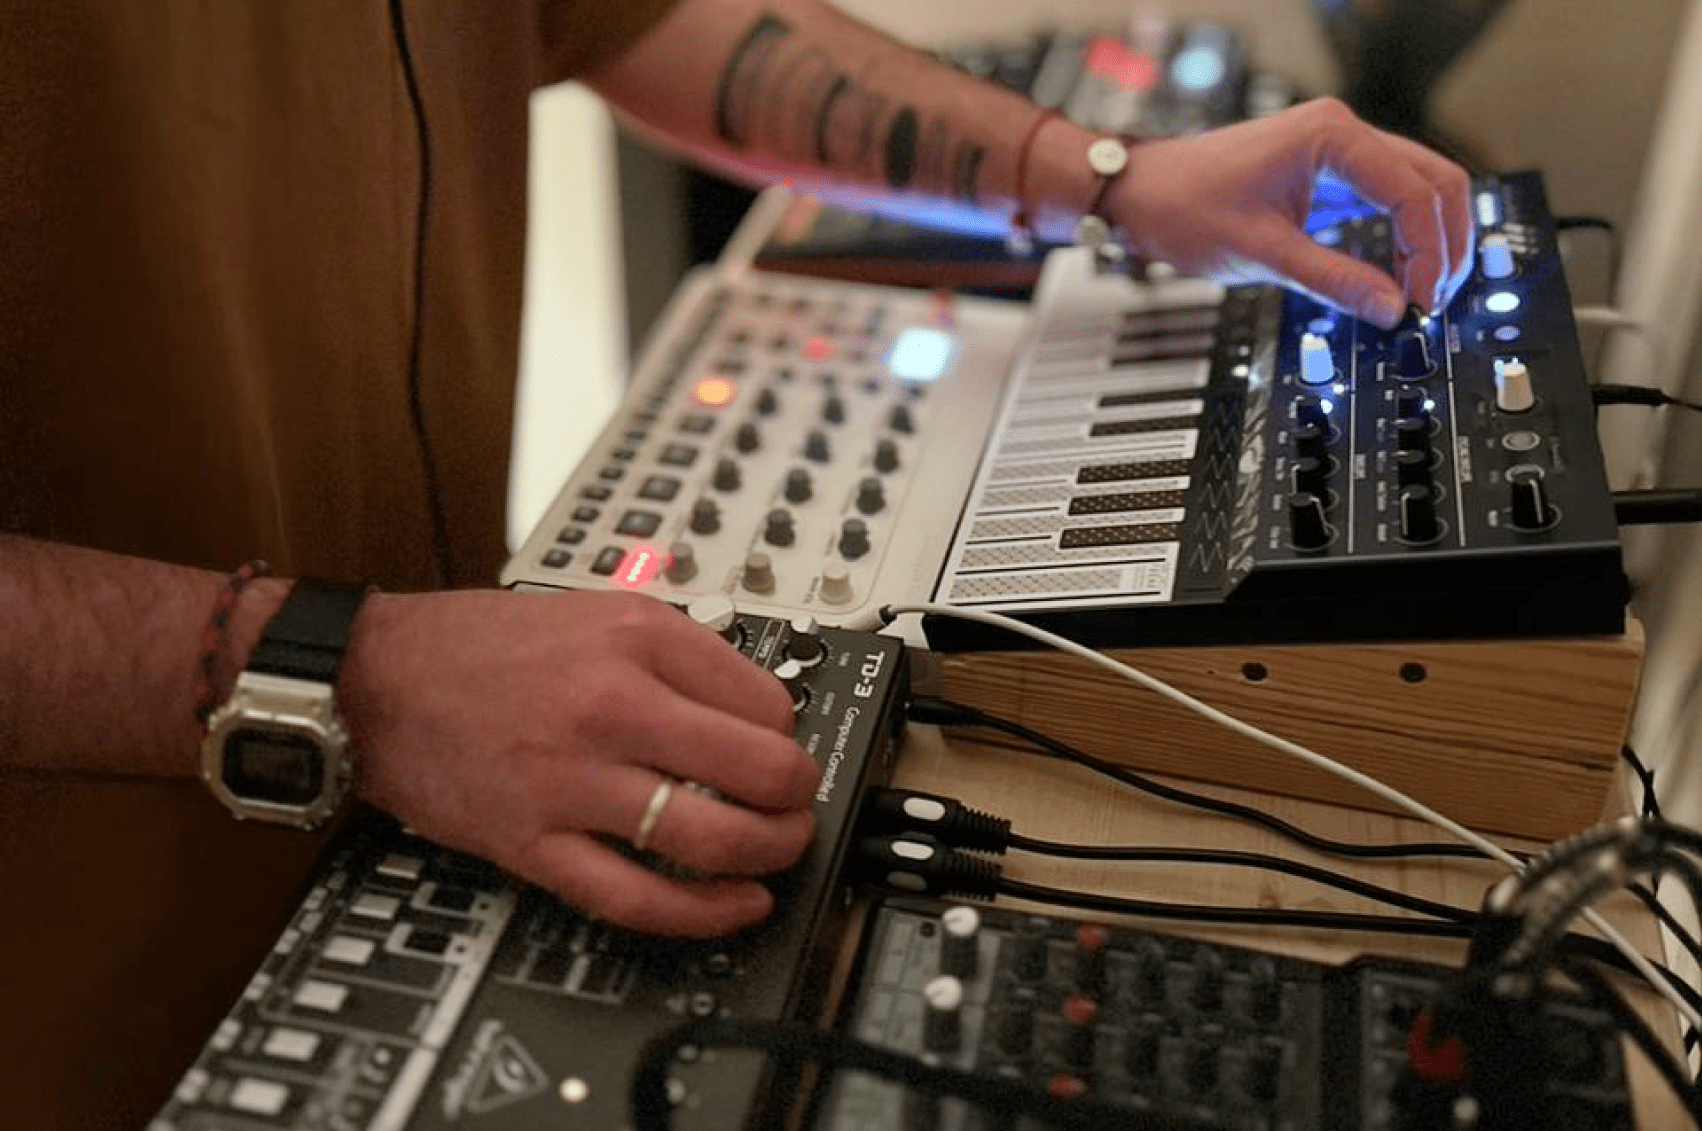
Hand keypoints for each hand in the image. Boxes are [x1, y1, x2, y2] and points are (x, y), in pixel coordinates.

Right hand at [339, 588, 819, 937]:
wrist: (374, 678)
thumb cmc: (479, 647)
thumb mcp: (598, 611)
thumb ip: (679, 652)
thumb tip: (757, 708)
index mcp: (637, 638)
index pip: (768, 703)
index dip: (788, 735)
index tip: (781, 748)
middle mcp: (613, 704)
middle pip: (760, 769)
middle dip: (798, 799)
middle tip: (796, 807)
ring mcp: (573, 780)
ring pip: (712, 838)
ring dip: (767, 855)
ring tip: (776, 855)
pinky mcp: (534, 842)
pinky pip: (635, 896)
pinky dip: (701, 913)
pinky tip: (734, 907)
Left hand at [1108, 98, 1472, 328]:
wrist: (1141, 195)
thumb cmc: (1183, 206)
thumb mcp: (1263, 254)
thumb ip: (1332, 281)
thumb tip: (1391, 309)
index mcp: (1331, 136)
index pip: (1413, 192)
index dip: (1429, 252)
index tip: (1421, 301)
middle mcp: (1343, 134)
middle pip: (1434, 183)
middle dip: (1444, 245)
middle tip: (1435, 301)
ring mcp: (1339, 152)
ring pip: (1418, 191)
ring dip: (1429, 243)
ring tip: (1421, 296)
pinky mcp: (1330, 175)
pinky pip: (1388, 201)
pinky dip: (1402, 239)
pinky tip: (1399, 277)